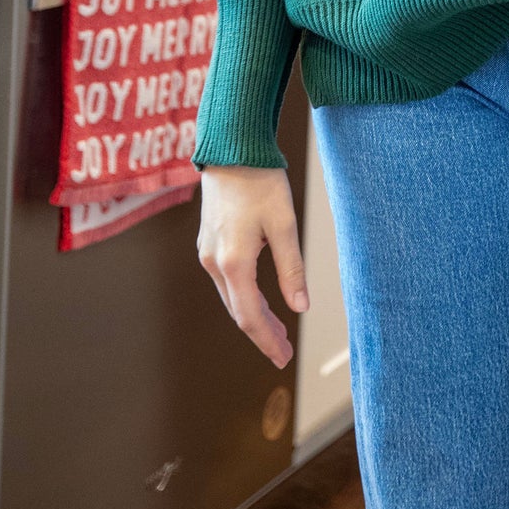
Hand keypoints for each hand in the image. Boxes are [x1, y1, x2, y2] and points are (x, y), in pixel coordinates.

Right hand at [197, 165, 308, 367]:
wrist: (232, 149)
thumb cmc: (260, 182)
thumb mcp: (284, 224)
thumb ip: (291, 269)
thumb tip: (300, 308)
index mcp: (234, 262)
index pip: (250, 317)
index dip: (267, 341)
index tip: (283, 358)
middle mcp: (214, 262)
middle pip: (238, 311)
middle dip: (262, 333)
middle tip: (284, 351)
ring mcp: (208, 253)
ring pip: (231, 297)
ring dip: (253, 316)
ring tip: (277, 330)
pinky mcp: (209, 243)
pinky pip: (225, 281)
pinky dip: (243, 296)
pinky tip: (259, 299)